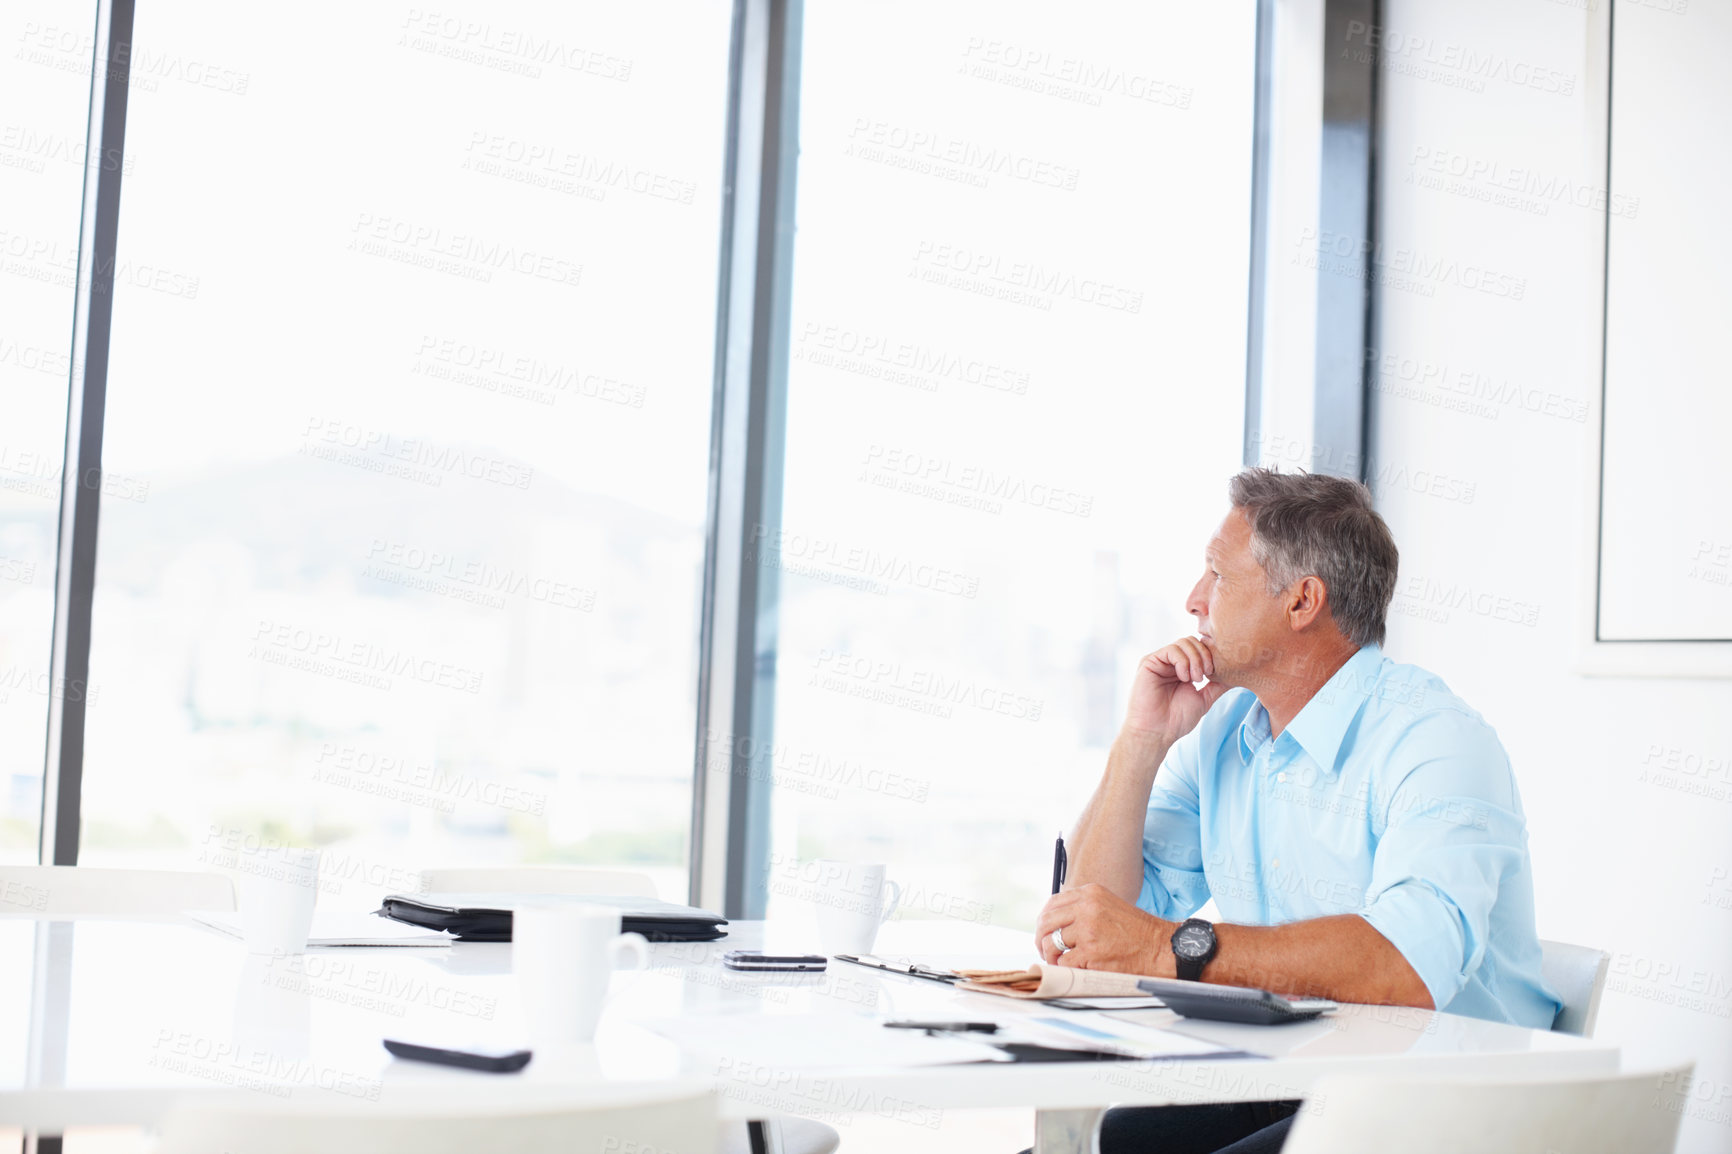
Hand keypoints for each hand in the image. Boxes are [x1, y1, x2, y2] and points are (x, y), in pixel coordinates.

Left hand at [1035, 883, 1174, 973]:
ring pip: (1051, 943)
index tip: (1045, 933)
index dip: (1044, 921)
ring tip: (1060, 961)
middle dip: (1041, 939)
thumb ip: (1083, 909)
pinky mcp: (1091, 952)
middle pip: (1046, 922)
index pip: (1052, 904)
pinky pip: (1064, 962)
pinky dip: (1066, 968)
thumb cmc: (1137, 932)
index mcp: (1090, 893)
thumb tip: (1054, 923)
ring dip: (1052, 956)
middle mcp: (1087, 907)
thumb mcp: (1108, 906)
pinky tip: (1075, 968)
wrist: (1160, 948)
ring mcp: (1088, 929)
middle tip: (1046, 951)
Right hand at [1122, 637, 1228, 744]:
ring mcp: (1160, 661)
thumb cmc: (1177, 720)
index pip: (1199, 648)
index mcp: (1182, 669)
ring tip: (1195, 679)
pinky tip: (1184, 678)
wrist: (1157, 731)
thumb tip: (1235, 674)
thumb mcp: (1204, 699)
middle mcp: (1170, 663)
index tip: (1216, 673)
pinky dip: (1183, 662)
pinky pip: (1171, 650)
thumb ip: (1217, 685)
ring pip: (1184, 642)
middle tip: (1206, 674)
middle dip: (1204, 655)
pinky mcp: (1149, 662)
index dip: (1211, 656)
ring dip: (1195, 659)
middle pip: (1193, 641)